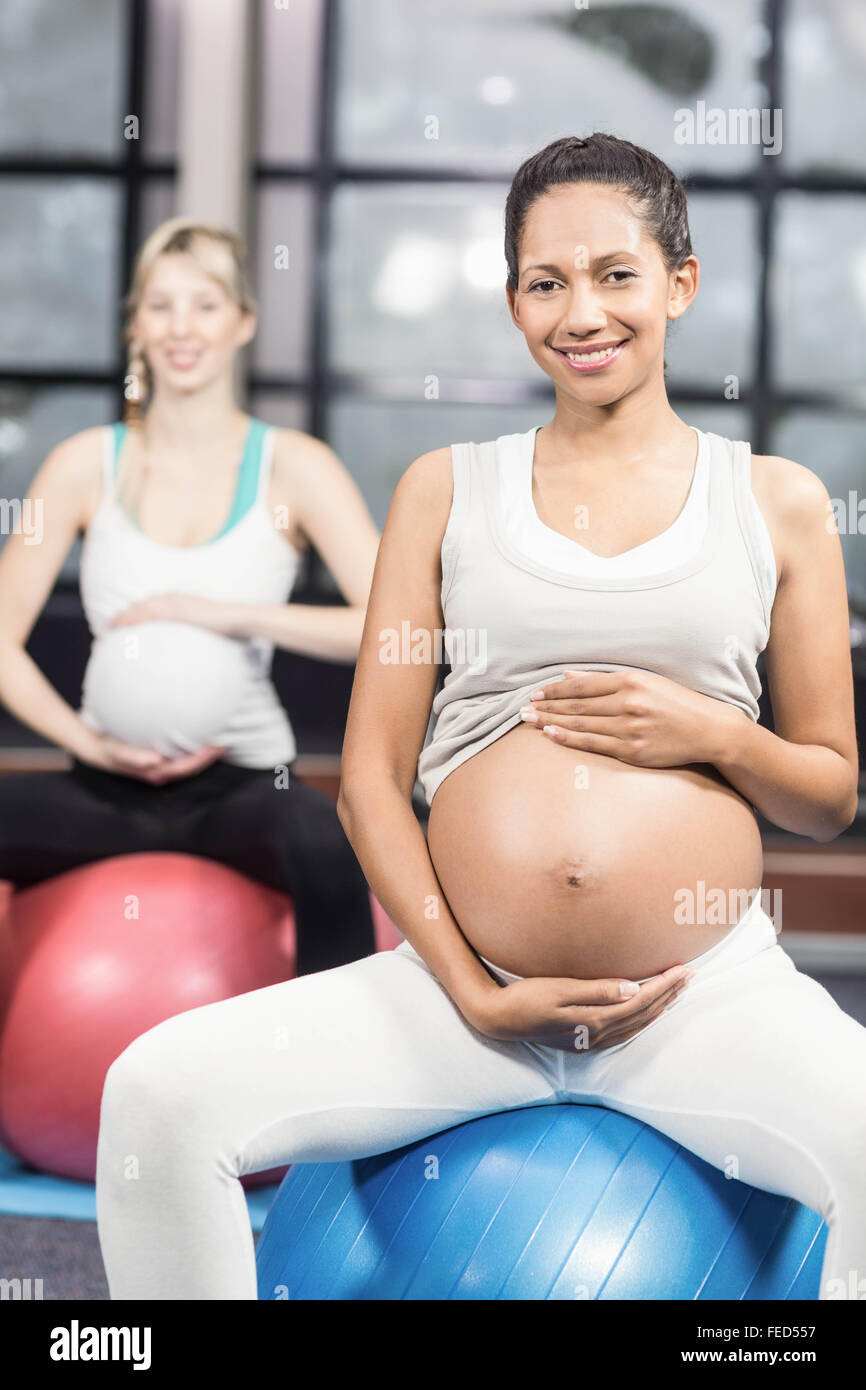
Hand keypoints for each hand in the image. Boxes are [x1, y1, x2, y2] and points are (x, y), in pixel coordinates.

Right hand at [78, 731, 226, 783]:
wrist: (95, 748)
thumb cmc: (107, 749)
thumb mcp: (116, 751)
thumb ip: (133, 757)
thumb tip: (155, 760)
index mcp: (155, 772)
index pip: (187, 767)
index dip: (205, 758)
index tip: (219, 745)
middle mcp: (161, 771)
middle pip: (192, 766)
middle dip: (210, 756)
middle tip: (226, 739)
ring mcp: (160, 766)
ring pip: (187, 762)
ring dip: (203, 752)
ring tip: (218, 737)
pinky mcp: (158, 758)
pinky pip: (180, 754)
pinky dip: (191, 746)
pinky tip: (199, 735)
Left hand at [106, 592, 234, 634]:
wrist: (234, 618)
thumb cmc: (224, 624)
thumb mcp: (204, 625)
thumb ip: (192, 630)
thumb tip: (187, 643)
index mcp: (179, 601)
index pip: (152, 605)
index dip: (136, 612)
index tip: (123, 621)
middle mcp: (174, 599)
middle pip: (144, 605)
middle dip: (126, 614)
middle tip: (111, 624)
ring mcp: (175, 604)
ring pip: (144, 608)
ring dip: (127, 616)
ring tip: (113, 626)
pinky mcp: (177, 611)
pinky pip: (152, 615)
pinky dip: (137, 619)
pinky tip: (127, 627)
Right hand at [470, 965, 693, 1052]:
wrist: (499, 1019)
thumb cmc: (526, 998)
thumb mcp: (560, 988)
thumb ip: (597, 990)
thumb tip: (633, 989)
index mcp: (596, 1020)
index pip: (641, 1001)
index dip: (664, 985)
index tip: (683, 968)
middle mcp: (599, 1034)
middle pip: (644, 1014)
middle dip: (668, 994)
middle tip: (689, 975)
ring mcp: (592, 1040)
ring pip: (637, 1024)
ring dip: (659, 1007)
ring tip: (676, 991)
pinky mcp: (585, 1040)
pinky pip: (625, 1031)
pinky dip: (642, 1019)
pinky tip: (646, 1012)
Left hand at [520, 668, 741, 767]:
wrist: (708, 729)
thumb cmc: (676, 702)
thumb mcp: (645, 681)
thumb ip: (606, 679)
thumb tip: (568, 676)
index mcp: (630, 680)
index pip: (582, 685)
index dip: (554, 690)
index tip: (535, 693)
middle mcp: (628, 702)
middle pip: (576, 705)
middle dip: (546, 707)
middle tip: (522, 709)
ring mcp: (630, 727)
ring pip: (580, 724)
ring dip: (551, 723)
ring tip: (530, 722)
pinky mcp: (633, 749)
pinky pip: (593, 744)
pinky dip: (569, 739)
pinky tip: (551, 735)